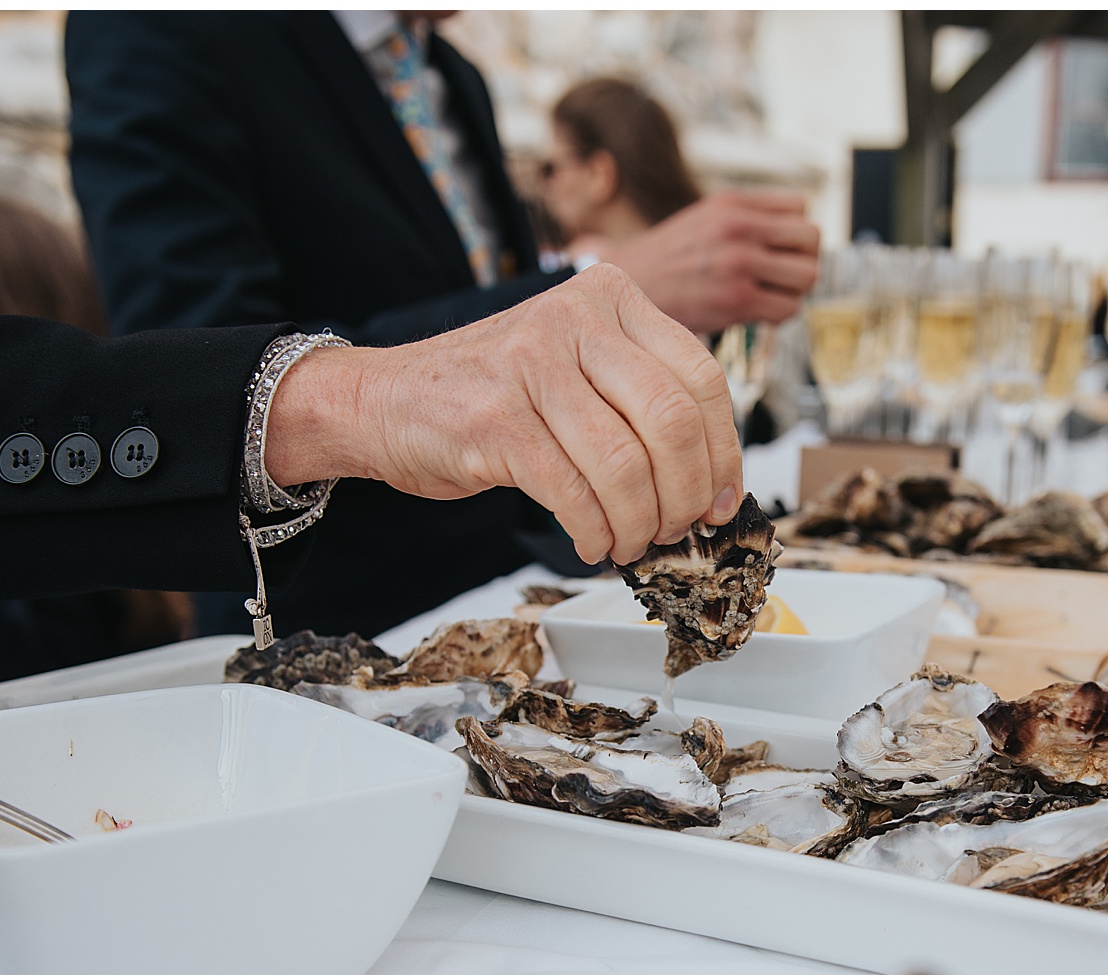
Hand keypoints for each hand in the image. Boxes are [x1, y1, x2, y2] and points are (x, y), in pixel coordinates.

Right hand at [264, 264, 741, 565]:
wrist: (384, 399)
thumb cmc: (495, 395)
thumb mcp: (578, 367)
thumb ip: (641, 399)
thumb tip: (714, 483)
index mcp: (610, 298)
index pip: (701, 379)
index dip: (723, 454)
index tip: (720, 501)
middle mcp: (574, 320)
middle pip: (672, 423)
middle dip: (686, 496)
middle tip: (676, 529)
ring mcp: (533, 366)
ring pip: (627, 465)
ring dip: (640, 525)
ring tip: (630, 542)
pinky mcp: (498, 420)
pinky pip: (576, 492)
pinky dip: (596, 532)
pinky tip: (593, 541)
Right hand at [598, 190, 820, 334]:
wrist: (628, 287)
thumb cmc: (669, 259)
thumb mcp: (705, 217)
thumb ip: (748, 218)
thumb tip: (798, 235)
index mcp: (733, 203)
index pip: (801, 207)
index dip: (794, 233)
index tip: (779, 250)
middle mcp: (739, 227)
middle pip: (812, 239)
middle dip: (802, 260)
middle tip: (781, 275)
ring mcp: (739, 262)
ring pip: (808, 275)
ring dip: (795, 290)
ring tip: (771, 294)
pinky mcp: (737, 299)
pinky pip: (789, 308)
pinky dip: (781, 315)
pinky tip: (759, 312)